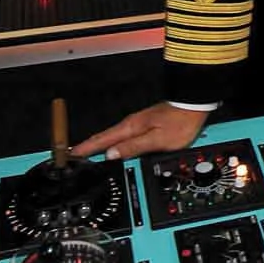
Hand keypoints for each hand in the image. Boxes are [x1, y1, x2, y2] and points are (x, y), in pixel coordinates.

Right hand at [71, 103, 208, 159]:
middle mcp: (131, 125)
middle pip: (103, 138)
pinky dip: (111, 142)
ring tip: (86, 154)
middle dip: (87, 147)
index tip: (70, 156)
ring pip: (112, 137)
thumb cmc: (180, 122)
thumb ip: (134, 147)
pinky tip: (112, 148)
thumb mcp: (158, 140)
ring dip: (98, 145)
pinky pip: (121, 136)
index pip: (102, 141)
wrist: (193, 105)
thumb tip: (112, 155)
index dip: (85, 149)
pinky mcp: (144, 125)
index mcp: (131, 128)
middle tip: (72, 157)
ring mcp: (137, 124)